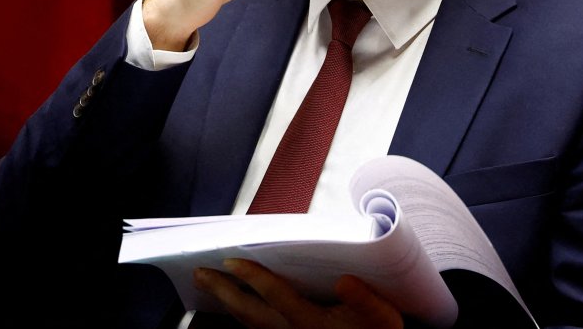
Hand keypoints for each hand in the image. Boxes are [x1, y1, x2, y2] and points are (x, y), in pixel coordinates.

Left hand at [193, 259, 403, 328]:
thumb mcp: (383, 317)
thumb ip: (365, 300)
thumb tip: (345, 281)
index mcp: (312, 324)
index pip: (276, 296)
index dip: (253, 277)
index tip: (230, 260)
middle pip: (250, 313)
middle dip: (223, 292)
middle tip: (199, 273)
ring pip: (249, 324)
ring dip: (228, 303)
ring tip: (209, 283)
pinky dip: (241, 315)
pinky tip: (235, 304)